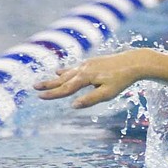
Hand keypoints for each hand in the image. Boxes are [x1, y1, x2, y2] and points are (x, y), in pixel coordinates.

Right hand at [34, 49, 149, 108]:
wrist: (134, 62)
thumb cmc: (122, 80)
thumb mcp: (108, 93)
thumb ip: (90, 99)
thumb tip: (73, 106)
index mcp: (85, 77)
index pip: (65, 88)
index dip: (52, 94)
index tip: (40, 97)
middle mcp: (83, 69)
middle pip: (63, 79)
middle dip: (48, 84)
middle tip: (34, 87)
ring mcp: (87, 64)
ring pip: (67, 73)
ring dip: (55, 78)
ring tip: (44, 82)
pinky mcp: (92, 62)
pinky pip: (74, 68)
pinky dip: (65, 71)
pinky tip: (60, 71)